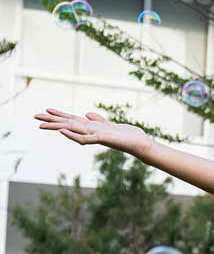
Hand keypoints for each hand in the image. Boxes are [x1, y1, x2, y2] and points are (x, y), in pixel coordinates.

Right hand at [35, 108, 149, 155]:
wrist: (139, 143)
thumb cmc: (127, 135)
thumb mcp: (111, 124)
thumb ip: (98, 120)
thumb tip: (86, 113)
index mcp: (92, 127)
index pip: (72, 119)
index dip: (59, 115)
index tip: (46, 110)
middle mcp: (90, 131)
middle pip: (67, 124)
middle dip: (51, 121)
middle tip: (34, 117)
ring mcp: (94, 136)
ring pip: (71, 130)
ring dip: (57, 127)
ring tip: (42, 124)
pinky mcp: (101, 139)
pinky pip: (84, 139)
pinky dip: (73, 135)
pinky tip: (64, 131)